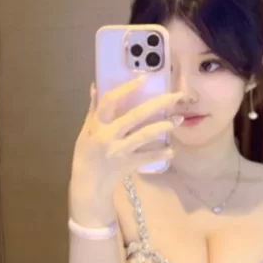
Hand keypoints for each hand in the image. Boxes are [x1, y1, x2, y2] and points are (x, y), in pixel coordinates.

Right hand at [69, 76, 182, 225]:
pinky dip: (161, 153)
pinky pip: (148, 157)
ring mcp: (119, 150)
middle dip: (158, 104)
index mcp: (97, 124)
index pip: (111, 100)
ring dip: (163, 126)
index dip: (128, 88)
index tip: (145, 78)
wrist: (87, 185)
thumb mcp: (85, 131)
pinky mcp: (127, 164)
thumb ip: (93, 110)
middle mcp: (108, 135)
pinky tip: (172, 150)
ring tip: (177, 120)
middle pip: (136, 115)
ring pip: (144, 135)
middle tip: (177, 96)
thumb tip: (96, 86)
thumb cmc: (86, 155)